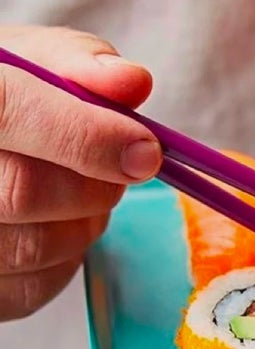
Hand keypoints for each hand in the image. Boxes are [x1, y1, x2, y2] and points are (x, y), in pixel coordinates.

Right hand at [0, 25, 159, 320]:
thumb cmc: (3, 93)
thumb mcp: (25, 61)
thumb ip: (76, 63)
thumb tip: (133, 83)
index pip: (8, 112)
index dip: (85, 135)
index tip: (147, 150)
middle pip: (24, 192)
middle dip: (96, 182)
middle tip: (121, 166)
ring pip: (37, 246)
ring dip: (87, 221)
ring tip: (82, 190)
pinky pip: (34, 288)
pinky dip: (66, 257)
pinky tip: (56, 223)